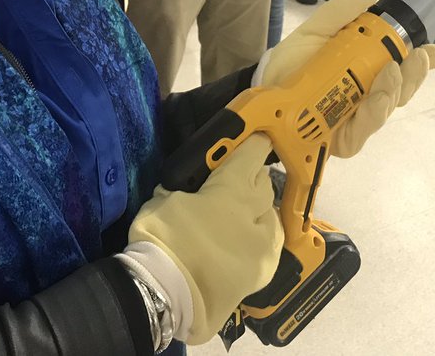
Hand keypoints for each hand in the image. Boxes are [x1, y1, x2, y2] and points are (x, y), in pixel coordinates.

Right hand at [127, 133, 281, 344]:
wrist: (166, 296)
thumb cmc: (162, 240)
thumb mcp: (162, 199)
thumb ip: (181, 188)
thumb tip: (185, 189)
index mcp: (233, 188)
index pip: (252, 154)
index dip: (254, 143)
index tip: (254, 139)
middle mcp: (255, 213)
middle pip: (264, 184)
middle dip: (254, 178)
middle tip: (239, 178)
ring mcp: (263, 246)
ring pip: (273, 216)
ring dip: (262, 210)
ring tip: (245, 213)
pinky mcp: (263, 274)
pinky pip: (271, 246)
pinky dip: (263, 238)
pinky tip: (250, 241)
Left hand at [259, 0, 434, 157]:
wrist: (263, 92)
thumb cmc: (292, 63)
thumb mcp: (316, 31)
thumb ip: (342, 12)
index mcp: (366, 69)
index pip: (403, 66)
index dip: (423, 61)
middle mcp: (368, 95)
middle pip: (402, 89)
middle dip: (414, 75)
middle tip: (418, 57)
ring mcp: (358, 119)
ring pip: (387, 109)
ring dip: (395, 89)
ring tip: (391, 70)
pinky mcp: (344, 140)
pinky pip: (365, 131)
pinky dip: (373, 114)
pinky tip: (374, 100)